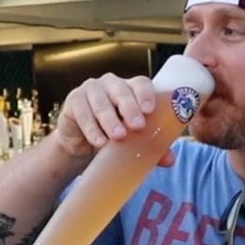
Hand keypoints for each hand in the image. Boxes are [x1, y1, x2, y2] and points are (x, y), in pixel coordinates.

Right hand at [55, 74, 174, 166]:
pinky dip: (91, 128)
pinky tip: (99, 141)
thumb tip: (170, 160)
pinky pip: (83, 113)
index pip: (141, 84)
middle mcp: (112, 84)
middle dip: (130, 108)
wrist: (82, 144)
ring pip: (101, 102)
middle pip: (122, 91)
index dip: (146, 94)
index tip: (150, 111)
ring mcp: (91, 89)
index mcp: (131, 88)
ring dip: (110, 120)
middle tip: (138, 126)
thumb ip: (152, 147)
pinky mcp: (74, 100)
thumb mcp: (133, 141)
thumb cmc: (113, 136)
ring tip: (119, 137)